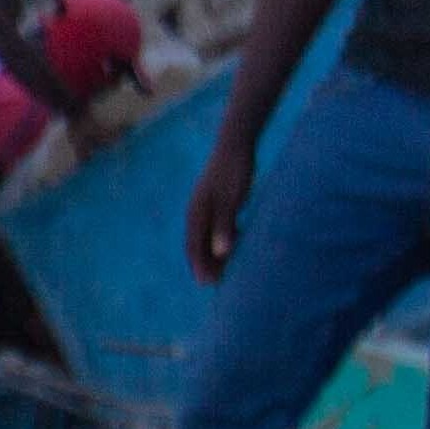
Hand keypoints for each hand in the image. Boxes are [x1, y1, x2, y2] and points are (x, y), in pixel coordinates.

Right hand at [185, 136, 254, 283]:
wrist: (235, 144)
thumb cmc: (234, 172)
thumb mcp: (231, 201)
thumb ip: (224, 227)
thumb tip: (220, 253)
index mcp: (197, 213)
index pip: (194, 246)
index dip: (199, 266)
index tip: (206, 284)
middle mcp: (197, 211)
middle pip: (197, 243)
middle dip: (203, 263)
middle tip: (214, 283)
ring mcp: (206, 204)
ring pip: (206, 235)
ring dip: (212, 252)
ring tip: (223, 269)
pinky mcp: (216, 199)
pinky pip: (215, 226)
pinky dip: (221, 239)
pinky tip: (234, 243)